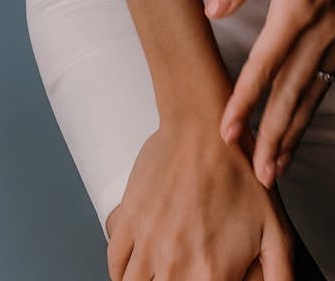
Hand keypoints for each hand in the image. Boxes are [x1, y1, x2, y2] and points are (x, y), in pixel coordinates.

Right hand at [105, 118, 293, 279]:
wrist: (202, 129)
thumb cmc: (238, 172)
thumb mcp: (277, 233)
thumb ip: (280, 276)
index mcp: (211, 274)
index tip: (206, 278)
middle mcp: (175, 264)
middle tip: (185, 272)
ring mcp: (147, 241)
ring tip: (159, 275)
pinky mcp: (128, 218)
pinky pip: (115, 262)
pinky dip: (122, 272)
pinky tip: (134, 269)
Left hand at [204, 0, 334, 187]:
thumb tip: (211, 10)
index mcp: (296, 10)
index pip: (264, 66)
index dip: (244, 100)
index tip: (226, 130)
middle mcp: (320, 33)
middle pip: (291, 94)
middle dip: (272, 136)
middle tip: (258, 174)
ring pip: (312, 95)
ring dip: (293, 133)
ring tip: (277, 166)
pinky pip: (327, 84)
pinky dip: (311, 111)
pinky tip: (299, 128)